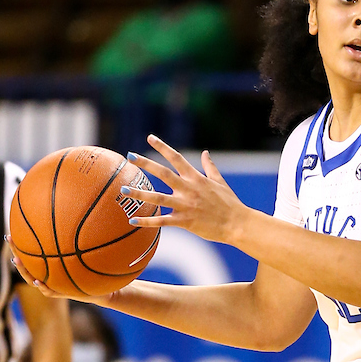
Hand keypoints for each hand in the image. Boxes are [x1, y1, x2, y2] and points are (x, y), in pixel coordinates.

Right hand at [7, 238, 107, 303]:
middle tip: (9, 240)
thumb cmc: (91, 272)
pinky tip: (38, 281)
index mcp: (49, 268)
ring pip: (32, 279)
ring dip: (24, 270)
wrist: (102, 291)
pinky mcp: (62, 294)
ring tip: (16, 260)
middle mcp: (47, 276)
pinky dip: (43, 287)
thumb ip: (75, 244)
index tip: (10, 235)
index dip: (19, 247)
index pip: (30, 257)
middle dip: (17, 253)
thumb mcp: (82, 257)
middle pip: (26, 266)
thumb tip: (73, 219)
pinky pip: (50, 292)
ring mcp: (53, 286)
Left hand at [122, 135, 247, 244]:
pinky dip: (147, 221)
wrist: (238, 224)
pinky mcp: (185, 221)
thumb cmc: (230, 204)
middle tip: (130, 156)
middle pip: (162, 173)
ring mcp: (185, 205)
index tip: (150, 137)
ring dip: (139, 194)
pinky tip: (132, 221)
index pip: (176, 158)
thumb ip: (210, 167)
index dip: (162, 146)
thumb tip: (205, 153)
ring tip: (123, 190)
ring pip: (158, 197)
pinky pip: (162, 221)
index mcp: (196, 178)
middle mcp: (188, 189)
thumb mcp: (220, 182)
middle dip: (145, 163)